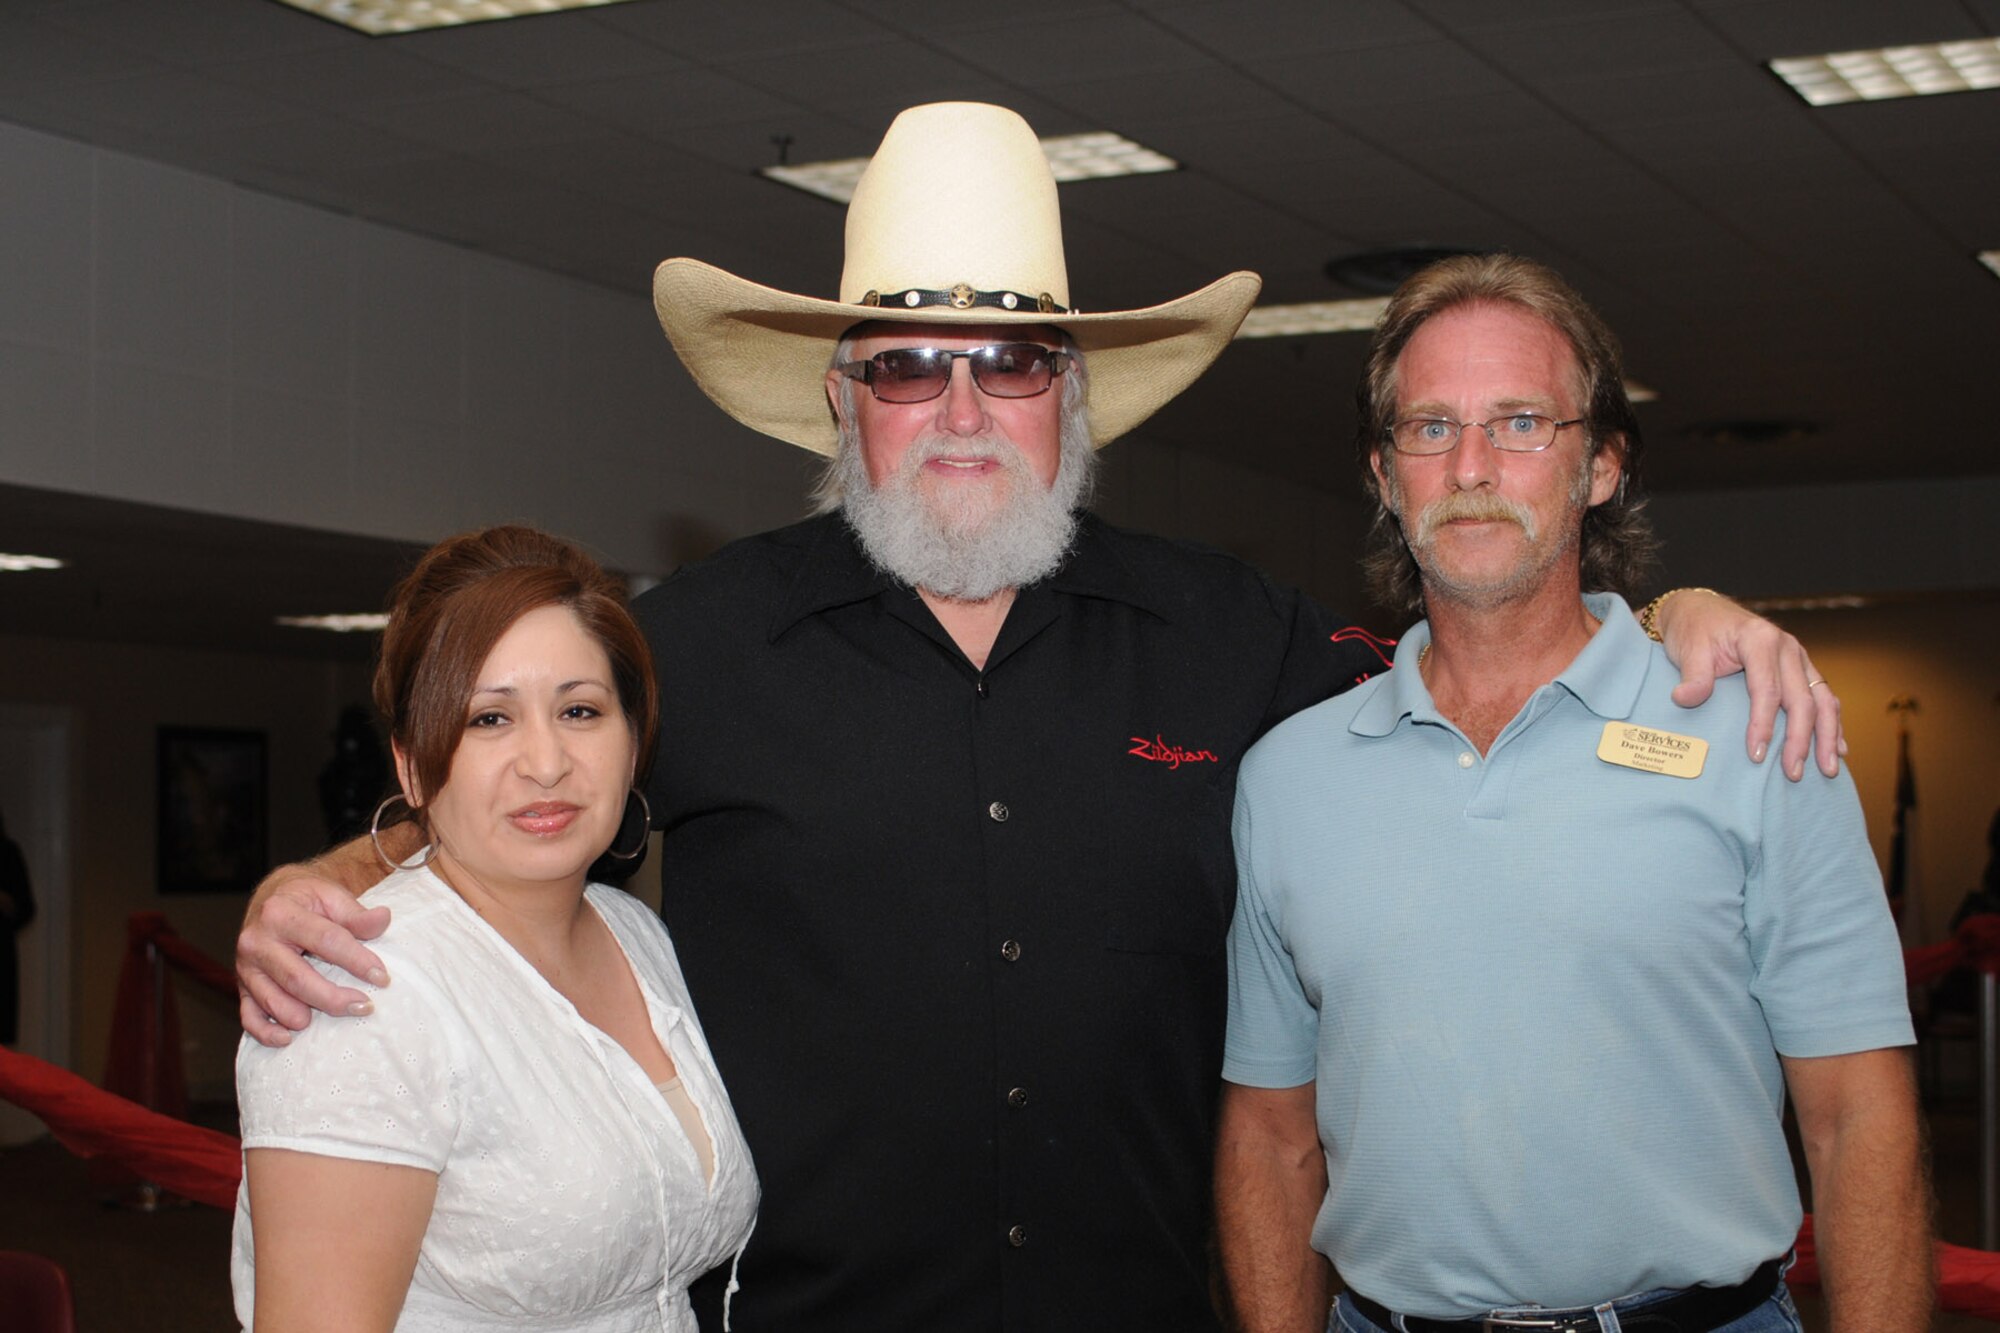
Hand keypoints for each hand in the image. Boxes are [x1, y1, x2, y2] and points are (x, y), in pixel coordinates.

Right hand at [237, 865, 391, 1046]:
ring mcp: (246, 967)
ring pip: (273, 1000)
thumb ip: (356, 914)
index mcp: (281, 913)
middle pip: (297, 978)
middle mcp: (257, 941)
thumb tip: (384, 919)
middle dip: (333, 997)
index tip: (382, 977)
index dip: (356, 960)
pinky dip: (265, 1032)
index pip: (325, 940)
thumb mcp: (331, 896)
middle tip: (365, 1006)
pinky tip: (288, 1039)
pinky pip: (249, 1016)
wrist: (271, 898)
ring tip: (335, 1018)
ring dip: (302, 1017)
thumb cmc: (306, 899)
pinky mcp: (241, 987)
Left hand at [1654, 589, 1843, 779]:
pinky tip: (1839, 748)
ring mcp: (1798, 657)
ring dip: (1827, 736)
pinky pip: (1822, 696)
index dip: (1763, 725)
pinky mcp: (1800, 667)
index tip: (1756, 755)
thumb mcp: (1689, 648)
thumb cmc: (1694, 630)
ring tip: (1828, 769)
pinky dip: (1832, 723)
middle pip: (1801, 699)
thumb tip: (1685, 699)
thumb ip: (1693, 675)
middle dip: (1801, 740)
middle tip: (1794, 773)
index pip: (1767, 690)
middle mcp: (1787, 647)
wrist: (1699, 610)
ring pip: (1822, 700)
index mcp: (1760, 640)